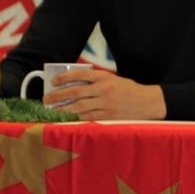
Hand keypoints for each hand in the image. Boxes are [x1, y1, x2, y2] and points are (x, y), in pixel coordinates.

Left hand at [44, 69, 165, 119]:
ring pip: (79, 107)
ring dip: (64, 110)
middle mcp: (104, 90)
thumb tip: (73, 85)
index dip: (64, 78)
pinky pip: (88, 118)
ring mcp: (106, 104)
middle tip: (47, 99)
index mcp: (104, 77)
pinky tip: (67, 119)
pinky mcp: (108, 116)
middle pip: (75, 92)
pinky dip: (76, 118)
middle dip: (58, 96)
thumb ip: (95, 81)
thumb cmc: (128, 90)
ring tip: (53, 111)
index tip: (53, 82)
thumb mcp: (113, 80)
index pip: (80, 74)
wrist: (147, 102)